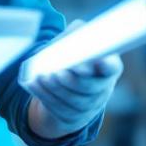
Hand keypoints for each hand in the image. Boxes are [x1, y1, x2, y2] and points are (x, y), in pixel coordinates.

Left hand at [23, 20, 122, 135]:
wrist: (66, 85)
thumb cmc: (74, 57)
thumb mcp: (77, 43)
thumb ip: (78, 34)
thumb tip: (77, 28)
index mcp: (108, 68)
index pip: (111, 68)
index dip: (105, 66)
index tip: (97, 60)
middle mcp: (103, 89)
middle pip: (91, 89)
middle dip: (74, 81)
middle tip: (59, 72)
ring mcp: (89, 106)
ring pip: (73, 101)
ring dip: (56, 89)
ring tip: (43, 77)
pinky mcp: (72, 116)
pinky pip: (58, 108)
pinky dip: (44, 95)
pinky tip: (34, 84)